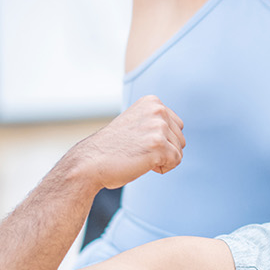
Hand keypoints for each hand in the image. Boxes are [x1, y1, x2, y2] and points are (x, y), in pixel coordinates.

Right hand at [68, 95, 186, 190]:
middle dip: (163, 151)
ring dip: (161, 160)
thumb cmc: (112, 148)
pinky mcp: (158, 145)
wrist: (89, 163)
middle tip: (137, 151)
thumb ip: (156, 120)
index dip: (160, 140)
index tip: (138, 141)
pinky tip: (141, 164)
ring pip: (178, 151)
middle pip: (180, 139)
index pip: (177, 126)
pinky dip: (161, 168)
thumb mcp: (136, 123)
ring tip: (137, 156)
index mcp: (152, 101)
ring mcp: (158, 126)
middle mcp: (157, 109)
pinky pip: (175, 161)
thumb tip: (180, 125)